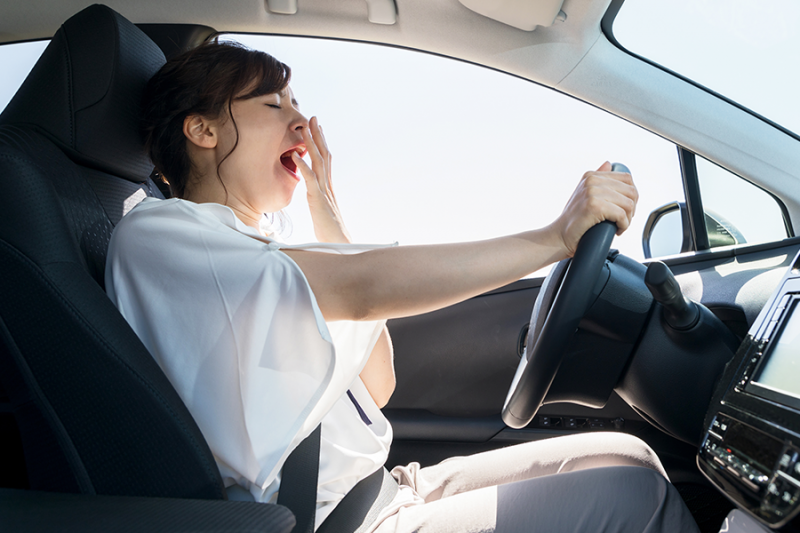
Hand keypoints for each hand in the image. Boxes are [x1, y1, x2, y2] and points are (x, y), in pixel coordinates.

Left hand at [291, 116, 351, 243]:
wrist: (338, 244)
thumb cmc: (329, 231)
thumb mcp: (322, 211)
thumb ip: (318, 200)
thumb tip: (314, 195)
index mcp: (328, 187)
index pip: (326, 160)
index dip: (321, 143)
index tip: (317, 129)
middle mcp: (327, 185)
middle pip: (324, 155)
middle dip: (318, 136)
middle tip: (314, 118)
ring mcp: (323, 191)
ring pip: (318, 162)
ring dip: (312, 144)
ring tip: (306, 129)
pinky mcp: (318, 200)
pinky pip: (310, 180)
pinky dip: (303, 166)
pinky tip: (295, 155)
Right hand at [551, 161, 637, 256]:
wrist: (559, 236)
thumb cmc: (573, 219)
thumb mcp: (585, 194)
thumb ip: (597, 179)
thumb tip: (608, 164)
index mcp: (591, 176)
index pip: (627, 178)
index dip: (631, 196)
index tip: (625, 209)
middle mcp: (592, 181)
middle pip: (631, 191)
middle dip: (632, 208)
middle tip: (624, 220)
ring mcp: (592, 193)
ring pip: (628, 204)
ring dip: (628, 218)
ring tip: (620, 225)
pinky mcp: (594, 206)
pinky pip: (621, 215)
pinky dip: (624, 225)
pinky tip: (618, 230)